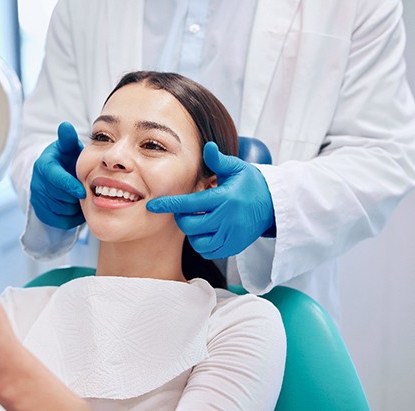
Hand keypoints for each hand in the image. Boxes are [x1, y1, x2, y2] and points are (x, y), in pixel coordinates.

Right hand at [30, 122, 85, 228]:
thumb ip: (68, 139)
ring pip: (62, 210)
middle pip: (60, 197)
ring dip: (75, 207)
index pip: (55, 179)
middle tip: (86, 192)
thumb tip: (65, 126)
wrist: (56, 176)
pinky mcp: (41, 213)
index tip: (82, 192)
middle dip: (75, 196)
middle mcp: (37, 183)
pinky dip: (72, 217)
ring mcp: (38, 199)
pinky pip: (60, 221)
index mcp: (44, 166)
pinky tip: (76, 207)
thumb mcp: (68, 148)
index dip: (69, 186)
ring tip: (81, 198)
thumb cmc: (66, 160)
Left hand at [147, 142, 274, 258]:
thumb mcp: (236, 168)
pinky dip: (202, 243)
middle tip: (186, 210)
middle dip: (182, 218)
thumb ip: (218, 160)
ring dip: (192, 232)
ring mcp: (231, 236)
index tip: (153, 206)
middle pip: (190, 225)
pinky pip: (209, 251)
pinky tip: (207, 231)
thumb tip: (207, 146)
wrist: (273, 205)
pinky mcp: (234, 247)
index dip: (169, 205)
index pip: (190, 204)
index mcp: (224, 198)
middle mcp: (227, 219)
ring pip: (197, 241)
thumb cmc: (250, 183)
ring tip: (199, 220)